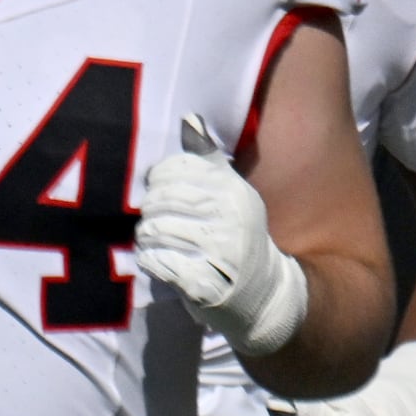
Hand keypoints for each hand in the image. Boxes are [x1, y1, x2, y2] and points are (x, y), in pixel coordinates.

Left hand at [137, 115, 310, 358]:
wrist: (265, 295)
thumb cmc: (238, 241)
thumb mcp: (231, 197)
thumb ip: (208, 162)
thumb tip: (189, 120)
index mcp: (233, 190)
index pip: (172, 172)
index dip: (157, 183)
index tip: (164, 196)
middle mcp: (228, 216)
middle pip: (157, 202)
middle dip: (151, 215)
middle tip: (161, 226)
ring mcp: (217, 250)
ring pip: (151, 231)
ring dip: (149, 241)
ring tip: (164, 246)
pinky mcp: (202, 281)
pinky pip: (154, 262)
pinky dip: (153, 263)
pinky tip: (165, 265)